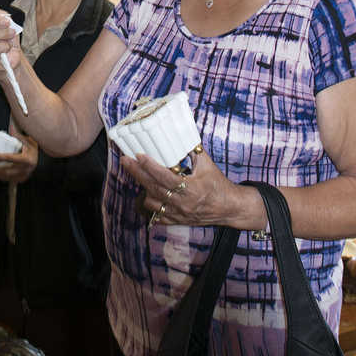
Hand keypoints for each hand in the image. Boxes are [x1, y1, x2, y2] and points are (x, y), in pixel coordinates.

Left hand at [0, 120, 37, 183]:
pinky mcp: (21, 179)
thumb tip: (12, 128)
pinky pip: (9, 180)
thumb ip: (19, 136)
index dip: (0, 157)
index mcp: (27, 159)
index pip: (11, 158)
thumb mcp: (28, 140)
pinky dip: (1, 176)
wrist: (38, 157)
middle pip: (6, 170)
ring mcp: (24, 175)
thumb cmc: (32, 148)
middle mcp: (26, 169)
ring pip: (6, 177)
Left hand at [121, 149, 259, 228]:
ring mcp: (179, 214)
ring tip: (138, 176)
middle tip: (125, 161)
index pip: (164, 177)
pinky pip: (157, 216)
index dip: (149, 166)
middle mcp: (183, 203)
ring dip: (143, 189)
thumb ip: (193, 151)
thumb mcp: (207, 165)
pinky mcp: (177, 221)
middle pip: (153, 188)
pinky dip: (150, 206)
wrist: (230, 208)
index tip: (138, 155)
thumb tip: (181, 134)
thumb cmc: (219, 184)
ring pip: (152, 203)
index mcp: (191, 189)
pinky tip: (146, 195)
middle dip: (137, 173)